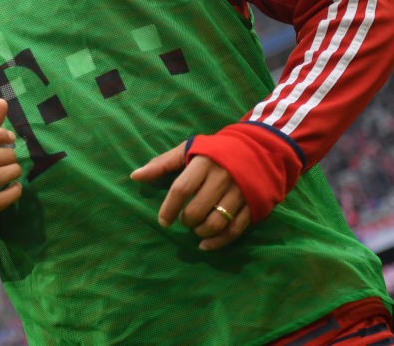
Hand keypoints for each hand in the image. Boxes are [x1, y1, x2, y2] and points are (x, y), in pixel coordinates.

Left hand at [131, 142, 250, 250]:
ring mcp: (240, 193)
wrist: (258, 149)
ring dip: (201, 232)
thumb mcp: (188, 149)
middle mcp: (222, 178)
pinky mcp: (253, 205)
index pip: (182, 189)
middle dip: (186, 220)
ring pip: (216, 223)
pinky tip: (206, 245)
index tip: (163, 221)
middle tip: (183, 220)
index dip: (169, 208)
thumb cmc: (215, 151)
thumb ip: (162, 163)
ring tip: (195, 229)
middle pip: (198, 209)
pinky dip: (219, 242)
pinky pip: (235, 230)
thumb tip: (135, 176)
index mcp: (204, 162)